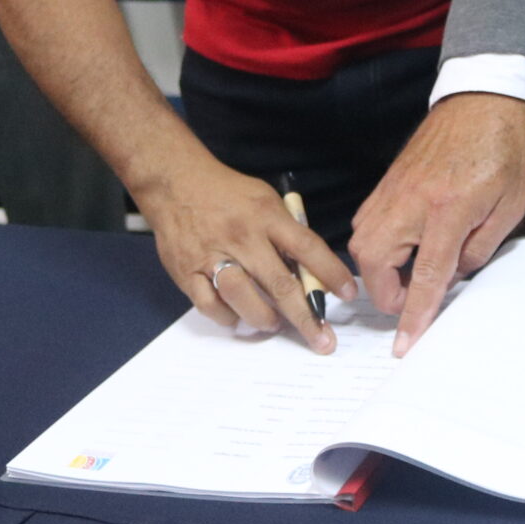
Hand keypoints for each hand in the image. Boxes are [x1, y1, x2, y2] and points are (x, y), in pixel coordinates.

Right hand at [140, 153, 357, 351]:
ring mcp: (212, 255)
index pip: (307, 247)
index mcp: (266, 216)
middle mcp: (242, 237)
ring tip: (275, 324)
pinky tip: (237, 317)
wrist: (175, 182)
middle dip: (305, 317)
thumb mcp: (265, 200)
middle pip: (279, 284)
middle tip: (322, 341)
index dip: (331, 272)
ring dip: (265, 319)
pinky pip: (211, 306)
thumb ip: (285, 232)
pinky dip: (227, 318)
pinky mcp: (186, 271)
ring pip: (244, 299)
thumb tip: (309, 272)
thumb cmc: (227, 193)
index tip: (349, 293)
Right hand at [350, 92, 524, 353]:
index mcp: (448, 209)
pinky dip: (379, 243)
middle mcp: (411, 201)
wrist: (483, 101)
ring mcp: (393, 190)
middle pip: (377, 263)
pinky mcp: (387, 182)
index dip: (415, 316)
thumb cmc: (503, 151)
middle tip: (417, 292)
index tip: (404, 345)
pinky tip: (407, 242)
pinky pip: (367, 224)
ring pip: (364, 246)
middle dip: (389, 292)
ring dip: (383, 268)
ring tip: (414, 266)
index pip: (425, 276)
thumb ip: (479, 249)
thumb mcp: (509, 207)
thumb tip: (452, 275)